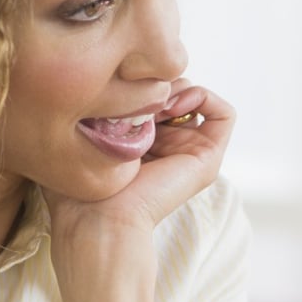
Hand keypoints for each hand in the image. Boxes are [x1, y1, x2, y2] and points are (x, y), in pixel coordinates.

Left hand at [46, 81, 233, 247]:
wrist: (99, 222)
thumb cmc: (78, 191)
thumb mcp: (77, 141)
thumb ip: (86, 115)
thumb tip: (93, 85)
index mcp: (141, 145)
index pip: (150, 94)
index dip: (137, 81)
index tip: (117, 88)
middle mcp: (168, 147)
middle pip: (175, 91)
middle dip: (158, 79)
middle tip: (138, 90)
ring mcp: (190, 153)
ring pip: (197, 97)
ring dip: (179, 86)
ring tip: (155, 98)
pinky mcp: (208, 159)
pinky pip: (225, 114)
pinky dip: (203, 96)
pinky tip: (173, 105)